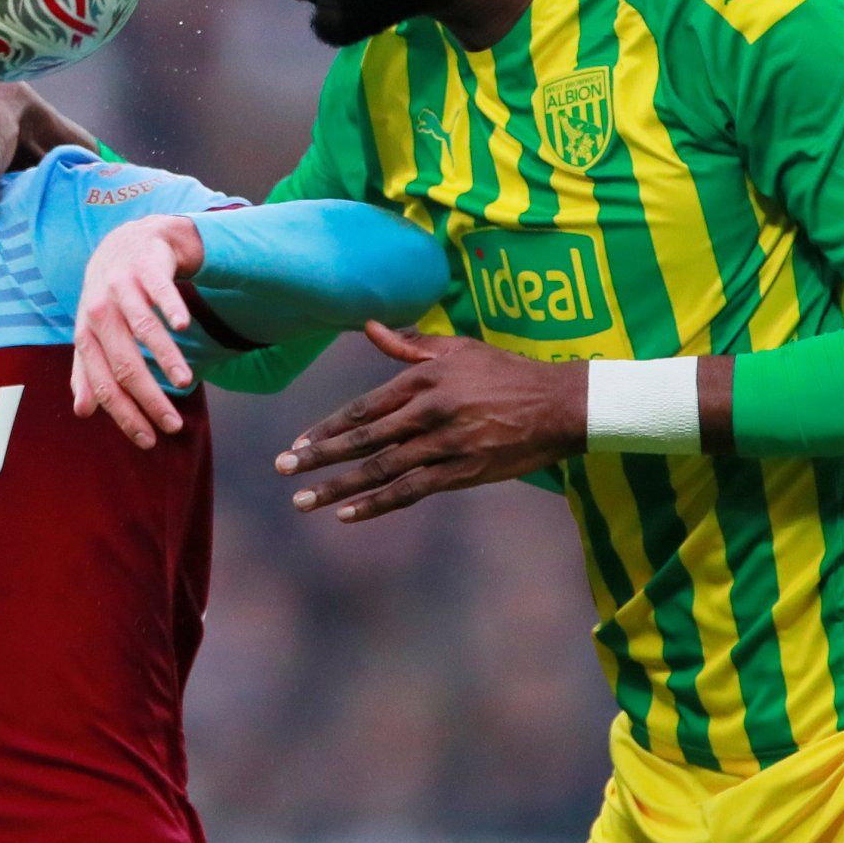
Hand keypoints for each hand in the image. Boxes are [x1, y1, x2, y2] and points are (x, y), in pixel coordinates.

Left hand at [71, 216, 201, 447]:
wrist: (126, 243)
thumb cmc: (110, 300)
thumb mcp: (94, 335)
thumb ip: (87, 372)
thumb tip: (82, 412)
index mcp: (86, 335)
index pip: (104, 384)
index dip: (125, 415)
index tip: (148, 439)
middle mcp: (99, 312)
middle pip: (125, 364)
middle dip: (149, 399)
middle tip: (174, 425)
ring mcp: (122, 288)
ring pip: (143, 329)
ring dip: (166, 358)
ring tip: (185, 384)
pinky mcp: (146, 267)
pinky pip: (160, 290)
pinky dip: (171, 307)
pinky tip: (183, 327)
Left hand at [274, 322, 585, 520]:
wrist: (560, 405)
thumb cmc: (507, 372)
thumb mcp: (459, 348)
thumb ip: (410, 345)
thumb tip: (369, 327)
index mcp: (424, 379)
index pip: (363, 407)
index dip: (327, 427)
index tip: (298, 442)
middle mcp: (429, 411)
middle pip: (363, 439)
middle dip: (319, 457)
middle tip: (283, 469)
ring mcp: (445, 444)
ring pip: (381, 469)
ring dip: (338, 487)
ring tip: (303, 501)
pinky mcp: (463, 471)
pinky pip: (411, 491)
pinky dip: (377, 504)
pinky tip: (348, 514)